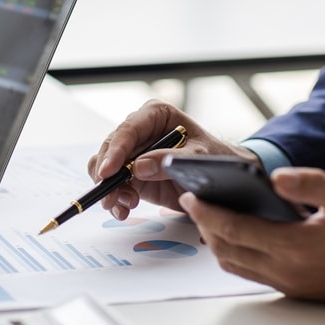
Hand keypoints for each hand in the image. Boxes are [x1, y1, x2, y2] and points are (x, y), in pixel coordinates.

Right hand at [88, 99, 258, 218]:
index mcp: (155, 115)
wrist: (220, 178)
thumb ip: (170, 160)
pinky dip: (114, 198)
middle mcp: (139, 131)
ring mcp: (132, 152)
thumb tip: (139, 167)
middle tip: (110, 196)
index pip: (128, 130)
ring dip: (110, 189)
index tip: (108, 172)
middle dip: (107, 175)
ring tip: (123, 206)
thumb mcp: (198, 158)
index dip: (115, 151)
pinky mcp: (130, 173)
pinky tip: (122, 209)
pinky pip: (112, 184)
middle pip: (110, 149)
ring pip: (104, 167)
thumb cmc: (213, 159)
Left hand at [179, 166, 324, 303]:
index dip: (207, 212)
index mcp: (295, 246)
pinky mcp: (289, 290)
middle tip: (192, 201)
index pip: (235, 229)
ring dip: (215, 241)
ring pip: (233, 264)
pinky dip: (233, 253)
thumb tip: (275, 177)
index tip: (190, 195)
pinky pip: (248, 272)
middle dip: (204, 224)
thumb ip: (312, 184)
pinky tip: (233, 233)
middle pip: (226, 248)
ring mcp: (285, 283)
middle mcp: (284, 270)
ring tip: (206, 215)